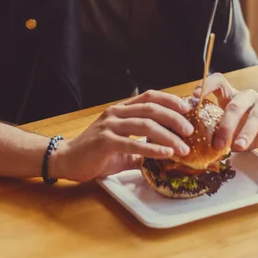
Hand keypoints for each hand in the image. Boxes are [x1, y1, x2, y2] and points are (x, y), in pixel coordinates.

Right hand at [50, 90, 194, 181]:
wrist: (67, 160)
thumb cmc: (95, 153)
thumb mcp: (123, 147)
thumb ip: (142, 147)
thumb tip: (165, 154)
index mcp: (121, 110)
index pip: (149, 97)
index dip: (170, 100)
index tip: (188, 108)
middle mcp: (116, 113)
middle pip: (151, 109)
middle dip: (174, 118)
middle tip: (190, 130)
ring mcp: (109, 126)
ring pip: (144, 125)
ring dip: (167, 136)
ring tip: (183, 147)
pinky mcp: (105, 141)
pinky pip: (133, 143)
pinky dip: (152, 148)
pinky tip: (165, 153)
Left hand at [192, 73, 257, 151]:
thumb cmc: (252, 128)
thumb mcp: (234, 129)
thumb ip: (221, 133)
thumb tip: (201, 148)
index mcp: (233, 97)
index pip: (219, 82)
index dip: (207, 85)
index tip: (196, 96)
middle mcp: (248, 96)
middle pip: (235, 104)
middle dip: (226, 125)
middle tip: (218, 144)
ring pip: (257, 113)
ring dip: (247, 131)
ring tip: (240, 146)